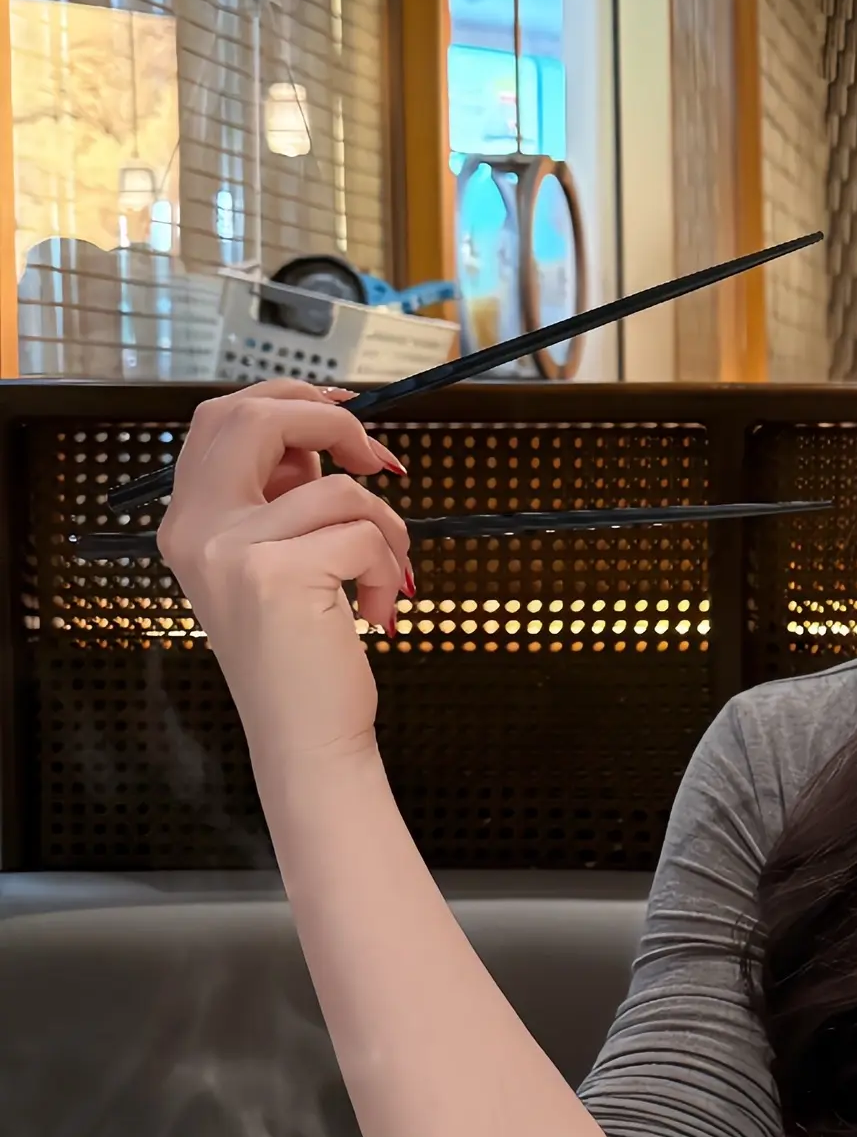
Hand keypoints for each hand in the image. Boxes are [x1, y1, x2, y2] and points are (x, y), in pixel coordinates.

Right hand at [158, 379, 410, 772]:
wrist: (303, 737)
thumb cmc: (298, 652)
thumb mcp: (272, 559)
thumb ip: (282, 495)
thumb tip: (323, 432)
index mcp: (188, 521)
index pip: (222, 417)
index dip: (289, 399)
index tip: (344, 412)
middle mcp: (195, 530)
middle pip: (257, 416)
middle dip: (335, 424)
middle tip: (379, 462)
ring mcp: (231, 551)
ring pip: (339, 488)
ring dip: (385, 528)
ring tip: (383, 575)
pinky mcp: (278, 574)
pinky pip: (364, 533)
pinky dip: (388, 567)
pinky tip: (375, 609)